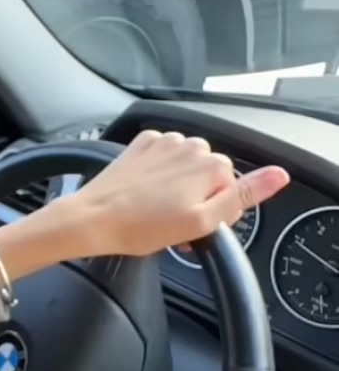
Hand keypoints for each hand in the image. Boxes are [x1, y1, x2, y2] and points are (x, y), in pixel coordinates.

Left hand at [0, 130, 288, 279]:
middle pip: (210, 174)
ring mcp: (163, 142)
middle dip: (200, 197)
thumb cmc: (142, 227)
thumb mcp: (202, 222)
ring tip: (158, 211)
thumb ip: (243, 196)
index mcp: (211, 164)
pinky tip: (145, 194)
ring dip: (180, 186)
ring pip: (187, 165)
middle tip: (176, 224)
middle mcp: (190, 145)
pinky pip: (163, 157)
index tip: (198, 228)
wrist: (92, 220)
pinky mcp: (141, 144)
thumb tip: (278, 175)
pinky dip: (159, 174)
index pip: (233, 188)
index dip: (218, 212)